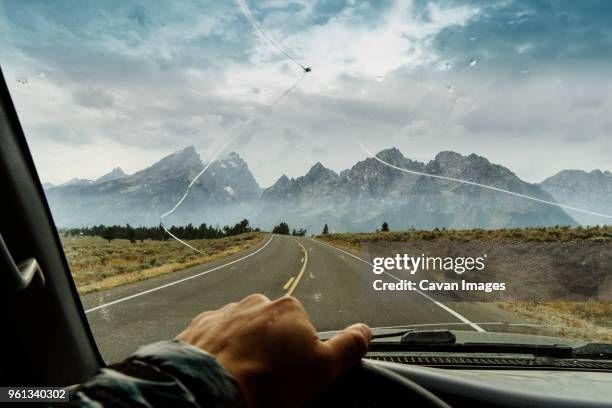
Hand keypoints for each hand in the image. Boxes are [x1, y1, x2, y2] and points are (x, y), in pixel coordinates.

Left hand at [176, 293, 371, 406]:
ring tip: (240, 379)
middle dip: (269, 350)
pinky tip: (220, 373)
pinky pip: (214, 338)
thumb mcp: (323, 368)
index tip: (290, 376)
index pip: (302, 330)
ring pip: (241, 332)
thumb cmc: (269, 381)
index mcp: (289, 308)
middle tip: (266, 380)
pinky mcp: (199, 327)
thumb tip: (366, 330)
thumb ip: (348, 346)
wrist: (210, 389)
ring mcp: (224, 312)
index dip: (299, 357)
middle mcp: (256, 302)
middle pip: (271, 329)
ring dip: (242, 350)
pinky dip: (217, 353)